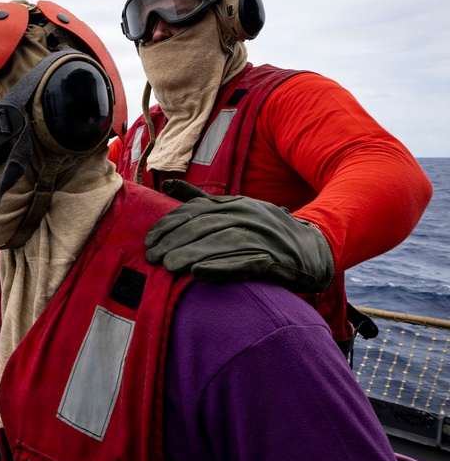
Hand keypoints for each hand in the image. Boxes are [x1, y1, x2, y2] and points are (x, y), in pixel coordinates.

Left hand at [145, 180, 334, 292]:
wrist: (312, 249)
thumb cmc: (263, 230)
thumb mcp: (234, 208)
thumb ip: (200, 199)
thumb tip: (168, 185)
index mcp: (233, 203)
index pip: (195, 211)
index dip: (169, 225)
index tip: (149, 240)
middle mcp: (246, 215)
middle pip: (204, 227)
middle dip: (175, 242)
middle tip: (152, 257)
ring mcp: (261, 236)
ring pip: (221, 244)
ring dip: (192, 255)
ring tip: (169, 266)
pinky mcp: (273, 259)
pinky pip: (244, 263)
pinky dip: (220, 268)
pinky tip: (199, 274)